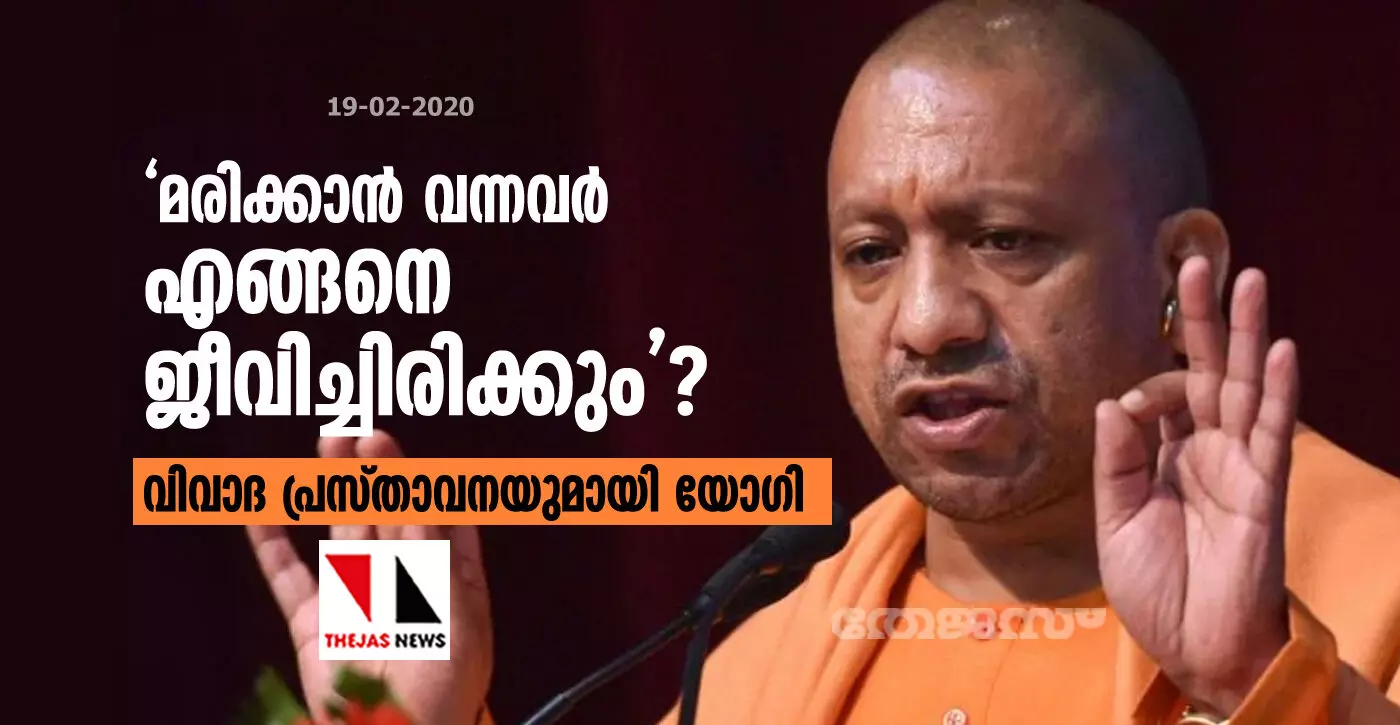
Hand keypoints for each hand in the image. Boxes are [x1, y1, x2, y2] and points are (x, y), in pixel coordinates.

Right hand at [246, 430, 492, 724]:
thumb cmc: (443, 681)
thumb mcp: (451, 602)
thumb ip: (429, 546)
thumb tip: (418, 489)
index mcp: (454, 582)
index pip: (444, 518)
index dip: (428, 484)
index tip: (415, 455)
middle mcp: (407, 584)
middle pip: (392, 515)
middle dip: (381, 473)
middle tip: (366, 434)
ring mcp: (360, 600)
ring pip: (346, 530)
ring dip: (337, 487)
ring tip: (330, 443)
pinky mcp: (316, 625)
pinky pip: (289, 579)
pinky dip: (271, 546)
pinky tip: (260, 512)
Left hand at [1093, 257, 1296, 714]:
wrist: (1194, 646)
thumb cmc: (1155, 587)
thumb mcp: (1116, 521)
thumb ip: (1116, 461)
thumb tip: (1112, 400)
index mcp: (1166, 457)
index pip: (1161, 395)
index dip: (1144, 387)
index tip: (1127, 408)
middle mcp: (1205, 451)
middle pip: (1206, 370)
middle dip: (1200, 319)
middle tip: (1193, 261)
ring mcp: (1238, 465)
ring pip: (1245, 385)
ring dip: (1246, 334)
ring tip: (1249, 278)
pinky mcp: (1263, 488)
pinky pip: (1271, 431)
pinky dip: (1278, 390)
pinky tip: (1280, 348)